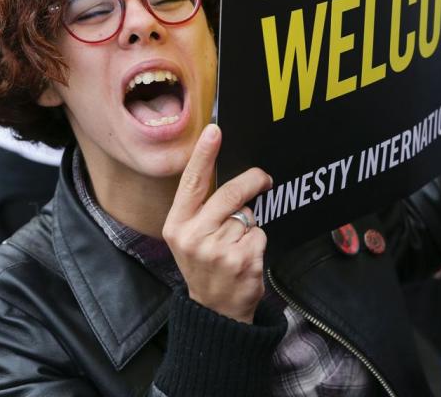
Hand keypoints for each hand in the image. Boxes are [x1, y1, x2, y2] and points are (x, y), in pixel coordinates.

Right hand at [162, 124, 271, 323]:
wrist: (214, 310)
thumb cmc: (204, 265)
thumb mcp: (188, 238)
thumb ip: (201, 209)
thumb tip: (230, 176)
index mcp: (177, 226)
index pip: (192, 183)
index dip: (204, 154)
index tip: (215, 131)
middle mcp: (193, 236)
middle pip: (230, 194)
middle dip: (252, 182)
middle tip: (264, 179)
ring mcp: (218, 250)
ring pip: (248, 216)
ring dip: (249, 225)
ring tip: (236, 245)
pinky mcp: (242, 260)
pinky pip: (260, 234)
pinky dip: (258, 242)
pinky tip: (245, 257)